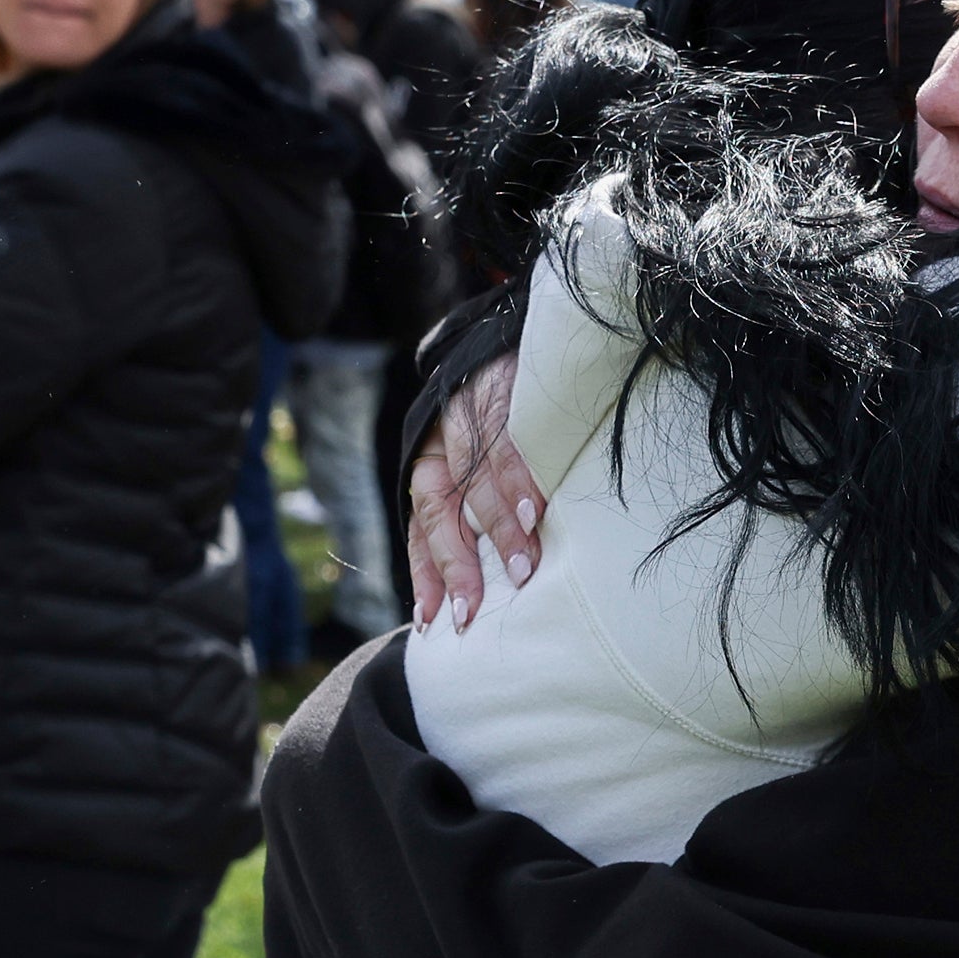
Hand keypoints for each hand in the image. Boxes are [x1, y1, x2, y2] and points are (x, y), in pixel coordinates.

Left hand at [404, 355, 542, 628]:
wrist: (513, 336)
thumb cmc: (505, 417)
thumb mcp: (480, 460)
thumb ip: (480, 510)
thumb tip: (501, 579)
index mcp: (431, 468)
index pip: (422, 530)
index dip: (426, 576)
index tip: (432, 621)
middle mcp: (442, 447)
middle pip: (440, 513)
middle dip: (457, 565)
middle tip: (473, 608)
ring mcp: (470, 419)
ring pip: (476, 482)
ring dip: (500, 528)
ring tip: (524, 566)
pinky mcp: (501, 394)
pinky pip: (510, 443)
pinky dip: (521, 480)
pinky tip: (535, 510)